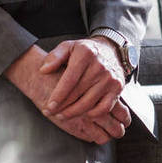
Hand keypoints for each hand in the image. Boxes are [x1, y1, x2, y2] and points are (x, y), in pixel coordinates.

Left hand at [4, 46, 129, 142]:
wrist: (111, 49)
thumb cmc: (86, 51)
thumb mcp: (68, 46)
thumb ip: (54, 57)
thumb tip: (43, 70)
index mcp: (85, 54)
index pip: (69, 80)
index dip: (58, 96)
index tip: (49, 106)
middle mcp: (100, 66)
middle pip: (77, 94)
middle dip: (62, 107)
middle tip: (51, 113)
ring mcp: (110, 78)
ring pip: (89, 103)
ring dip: (73, 113)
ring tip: (62, 115)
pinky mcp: (117, 88)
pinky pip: (104, 108)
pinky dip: (92, 114)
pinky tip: (82, 114)